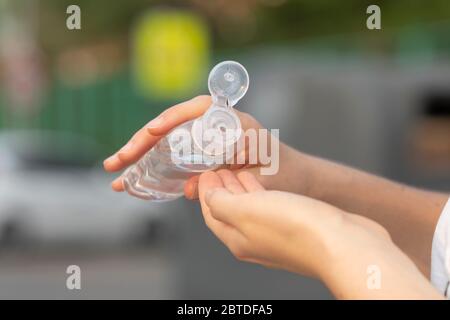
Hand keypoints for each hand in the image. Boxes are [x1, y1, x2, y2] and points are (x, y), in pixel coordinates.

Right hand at [103, 95, 271, 198]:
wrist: (297, 177)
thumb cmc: (286, 174)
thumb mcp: (263, 179)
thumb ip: (232, 181)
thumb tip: (190, 189)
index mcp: (234, 123)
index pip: (196, 110)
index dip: (172, 119)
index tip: (153, 131)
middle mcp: (216, 128)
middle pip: (172, 128)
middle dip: (142, 143)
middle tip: (116, 162)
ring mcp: (206, 142)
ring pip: (167, 144)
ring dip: (140, 156)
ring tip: (114, 172)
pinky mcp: (202, 157)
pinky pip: (173, 159)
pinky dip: (154, 169)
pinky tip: (134, 181)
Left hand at [196, 169, 386, 278]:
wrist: (344, 242)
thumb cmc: (294, 226)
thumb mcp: (246, 210)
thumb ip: (221, 202)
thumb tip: (208, 195)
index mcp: (238, 240)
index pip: (212, 214)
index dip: (205, 192)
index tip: (204, 172)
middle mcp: (256, 241)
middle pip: (229, 212)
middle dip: (221, 189)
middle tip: (216, 168)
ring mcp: (277, 235)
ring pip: (249, 208)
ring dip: (239, 189)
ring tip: (235, 170)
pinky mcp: (296, 226)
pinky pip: (269, 206)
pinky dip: (259, 191)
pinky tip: (261, 180)